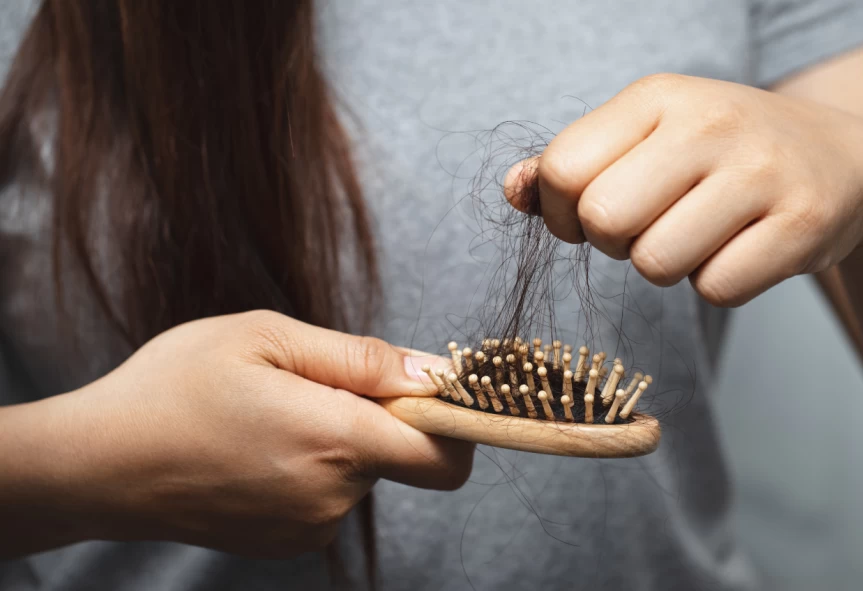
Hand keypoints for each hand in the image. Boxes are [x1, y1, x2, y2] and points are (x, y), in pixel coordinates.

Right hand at [5, 311, 467, 556]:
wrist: (97, 465)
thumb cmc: (175, 387)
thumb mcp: (267, 338)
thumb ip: (361, 358)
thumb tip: (434, 372)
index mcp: (336, 440)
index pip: (446, 454)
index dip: (454, 420)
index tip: (428, 390)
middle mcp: (332, 496)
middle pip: (401, 455)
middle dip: (376, 416)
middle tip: (309, 385)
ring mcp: (308, 527)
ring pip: (361, 472)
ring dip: (337, 440)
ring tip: (270, 415)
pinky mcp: (286, 543)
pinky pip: (328, 496)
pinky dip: (311, 468)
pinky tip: (258, 447)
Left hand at [506, 74, 862, 305]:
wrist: (843, 161)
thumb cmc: (721, 155)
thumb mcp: (647, 137)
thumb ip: (572, 163)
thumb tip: (513, 192)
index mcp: (657, 97)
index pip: (563, 169)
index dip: (562, 213)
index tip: (591, 216)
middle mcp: (710, 122)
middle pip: (604, 221)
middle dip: (615, 243)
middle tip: (649, 228)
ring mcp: (762, 171)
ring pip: (656, 264)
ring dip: (667, 267)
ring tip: (700, 234)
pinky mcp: (803, 222)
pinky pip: (716, 290)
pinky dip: (720, 283)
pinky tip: (742, 248)